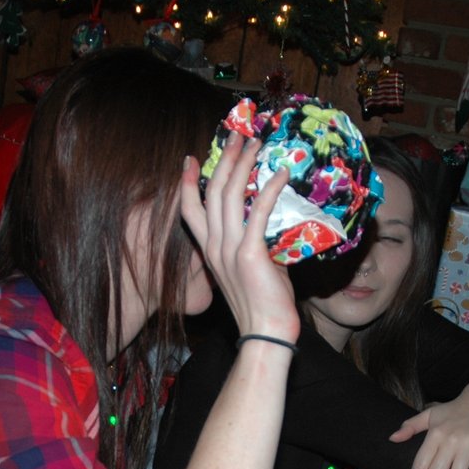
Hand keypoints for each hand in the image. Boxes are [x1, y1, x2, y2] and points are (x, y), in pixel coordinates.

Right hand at [179, 138, 299, 344]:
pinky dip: (268, 189)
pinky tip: (280, 174)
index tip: (191, 159)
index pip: (190, 210)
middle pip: (212, 193)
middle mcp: (214, 247)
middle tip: (235, 136)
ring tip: (256, 145)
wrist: (266, 332)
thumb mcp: (250, 268)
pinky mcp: (250, 254)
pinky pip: (258, 212)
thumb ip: (251, 244)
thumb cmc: (263, 304)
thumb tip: (266, 224)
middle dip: (224, 160)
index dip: (188, 182)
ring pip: (230, 196)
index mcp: (209, 251)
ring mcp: (230, 250)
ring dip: (244, 166)